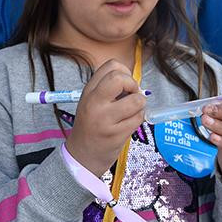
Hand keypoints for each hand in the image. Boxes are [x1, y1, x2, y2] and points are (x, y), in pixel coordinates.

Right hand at [65, 59, 146, 176]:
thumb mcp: (91, 102)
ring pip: (136, 100)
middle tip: (131, 95)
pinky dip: (139, 118)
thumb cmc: (91, 126)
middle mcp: (94, 103)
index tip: (124, 85)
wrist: (81, 156)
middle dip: (133, 84)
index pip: (111, 65)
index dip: (125, 72)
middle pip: (120, 77)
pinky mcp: (116, 134)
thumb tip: (133, 82)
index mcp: (89, 91)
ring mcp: (105, 119)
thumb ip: (107, 89)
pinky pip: (138, 118)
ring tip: (132, 111)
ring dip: (140, 104)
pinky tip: (129, 123)